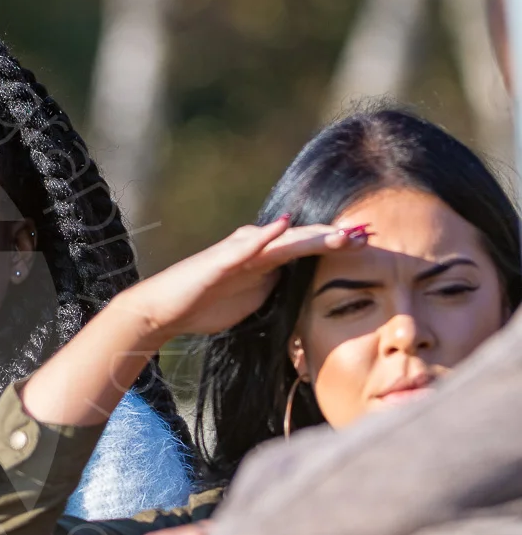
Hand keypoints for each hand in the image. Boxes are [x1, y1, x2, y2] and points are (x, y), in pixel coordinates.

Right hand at [121, 216, 368, 340]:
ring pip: (281, 240)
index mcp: (265, 261)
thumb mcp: (253, 300)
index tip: (370, 243)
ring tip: (341, 232)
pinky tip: (283, 225)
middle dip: (336, 235)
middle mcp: (255, 249)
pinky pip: (245, 246)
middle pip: (302, 239)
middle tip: (370, 232)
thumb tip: (300, 291)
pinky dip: (265, 235)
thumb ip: (275, 290)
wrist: (164, 310)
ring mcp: (237, 252)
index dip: (338, 244)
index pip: (308, 248)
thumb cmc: (204, 306)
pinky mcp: (219, 261)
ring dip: (312, 234)